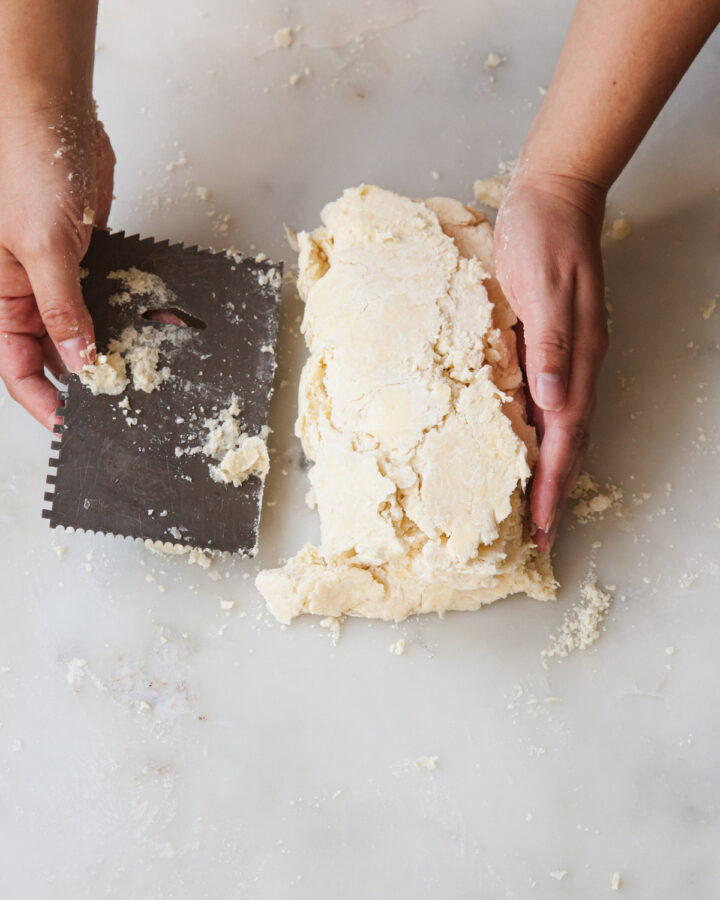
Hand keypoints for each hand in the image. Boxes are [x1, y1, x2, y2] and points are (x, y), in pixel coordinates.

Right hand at [0, 100, 114, 429]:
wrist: (55, 113)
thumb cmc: (26, 165)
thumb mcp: (42, 247)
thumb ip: (62, 309)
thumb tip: (79, 361)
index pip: (16, 366)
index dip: (43, 400)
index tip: (73, 427)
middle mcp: (23, 292)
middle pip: (50, 354)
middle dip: (80, 379)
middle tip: (115, 402)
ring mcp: (56, 276)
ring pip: (78, 330)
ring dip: (102, 350)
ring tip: (132, 376)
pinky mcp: (83, 259)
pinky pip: (100, 300)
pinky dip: (117, 317)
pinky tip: (139, 334)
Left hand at [494, 170, 607, 551]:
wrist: (551, 196)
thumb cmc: (541, 237)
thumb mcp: (542, 289)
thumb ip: (550, 346)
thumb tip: (553, 404)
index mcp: (576, 358)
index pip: (565, 436)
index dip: (553, 485)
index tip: (542, 527)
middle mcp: (575, 365)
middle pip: (568, 443)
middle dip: (554, 492)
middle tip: (539, 538)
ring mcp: (564, 357)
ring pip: (560, 428)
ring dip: (548, 471)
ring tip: (533, 509)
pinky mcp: (548, 344)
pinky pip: (545, 404)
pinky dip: (537, 436)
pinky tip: (521, 449)